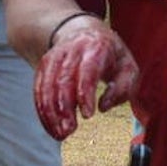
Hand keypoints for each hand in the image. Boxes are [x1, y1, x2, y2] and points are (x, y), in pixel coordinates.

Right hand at [33, 16, 137, 139]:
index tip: (88, 115)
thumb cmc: (109, 54)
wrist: (80, 31)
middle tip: (69, 131)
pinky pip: (39, 89)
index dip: (85, 93)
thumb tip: (104, 106)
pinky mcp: (43, 67)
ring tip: (60, 134)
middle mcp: (72, 50)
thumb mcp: (127, 66)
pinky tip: (51, 127)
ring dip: (51, 112)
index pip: (88, 70)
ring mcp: (54, 57)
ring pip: (47, 85)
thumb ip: (124, 87)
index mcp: (96, 47)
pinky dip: (43, 110)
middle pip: (63, 80)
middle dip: (64, 108)